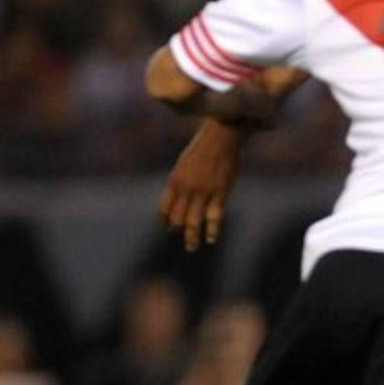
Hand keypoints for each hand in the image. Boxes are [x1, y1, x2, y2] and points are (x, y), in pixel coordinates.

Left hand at [159, 118, 242, 250]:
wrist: (220, 137)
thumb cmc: (203, 147)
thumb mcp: (184, 164)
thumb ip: (181, 182)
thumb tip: (179, 196)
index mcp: (174, 180)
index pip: (164, 207)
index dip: (163, 219)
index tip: (165, 227)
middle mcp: (185, 189)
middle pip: (177, 217)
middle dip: (176, 229)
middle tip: (179, 236)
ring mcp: (202, 192)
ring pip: (192, 222)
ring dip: (191, 237)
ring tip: (191, 247)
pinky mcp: (219, 193)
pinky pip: (213, 217)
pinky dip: (211, 230)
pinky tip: (211, 239)